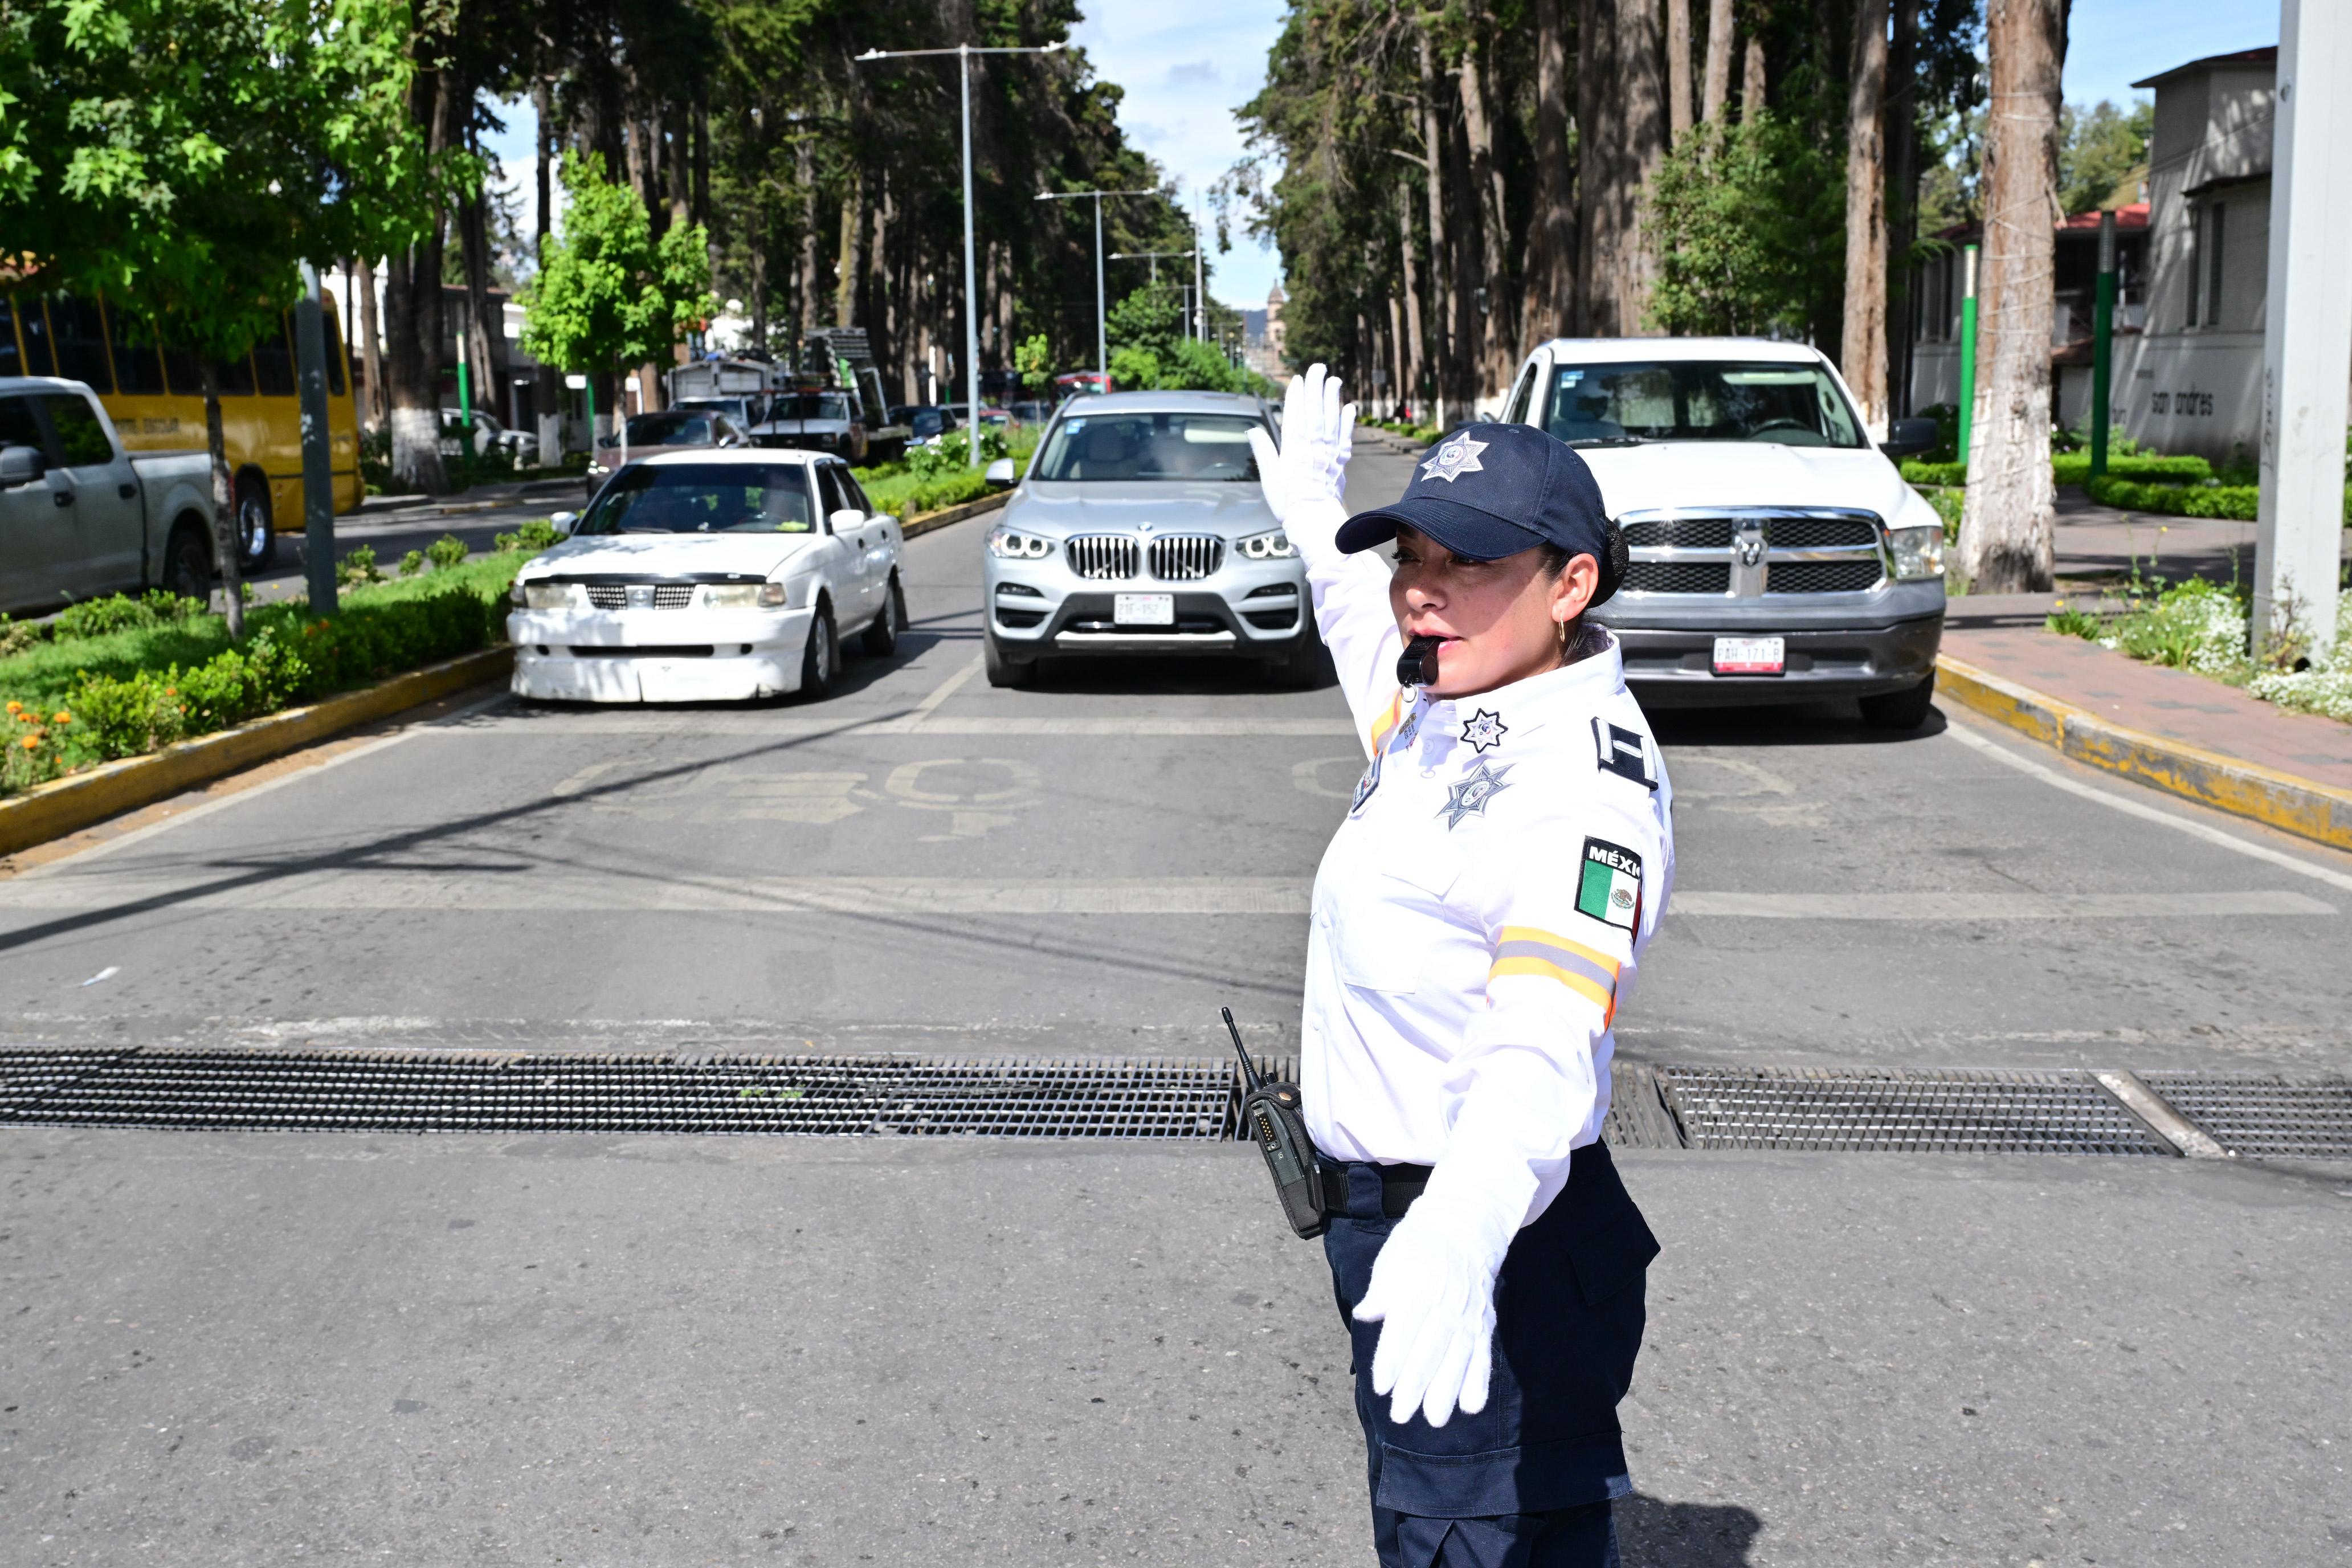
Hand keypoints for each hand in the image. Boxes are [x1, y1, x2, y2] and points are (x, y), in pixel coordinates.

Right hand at [1246, 362, 1355, 526]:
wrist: (1314, 520)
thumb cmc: (1288, 501)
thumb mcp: (1269, 476)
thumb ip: (1263, 450)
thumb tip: (1252, 431)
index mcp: (1294, 447)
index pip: (1295, 413)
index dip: (1296, 395)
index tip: (1298, 379)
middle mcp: (1313, 445)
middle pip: (1315, 409)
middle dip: (1316, 386)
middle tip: (1318, 367)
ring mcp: (1329, 451)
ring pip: (1332, 418)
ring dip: (1333, 397)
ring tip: (1334, 380)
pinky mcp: (1340, 461)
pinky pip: (1345, 436)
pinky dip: (1347, 421)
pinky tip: (1349, 407)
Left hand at [1351, 1191, 1514, 1427]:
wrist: (1465, 1228)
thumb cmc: (1417, 1247)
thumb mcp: (1390, 1261)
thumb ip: (1380, 1292)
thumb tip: (1364, 1314)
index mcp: (1416, 1289)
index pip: (1403, 1332)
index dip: (1392, 1362)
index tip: (1382, 1388)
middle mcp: (1445, 1304)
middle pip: (1430, 1351)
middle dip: (1415, 1386)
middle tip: (1401, 1416)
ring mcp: (1467, 1315)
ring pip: (1457, 1358)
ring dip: (1446, 1391)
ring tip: (1435, 1420)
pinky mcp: (1483, 1323)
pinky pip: (1483, 1355)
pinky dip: (1479, 1381)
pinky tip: (1471, 1406)